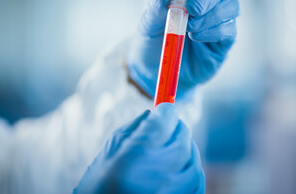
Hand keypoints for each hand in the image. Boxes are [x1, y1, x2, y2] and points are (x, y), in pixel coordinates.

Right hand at [74, 103, 204, 192]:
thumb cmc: (99, 187)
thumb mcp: (108, 154)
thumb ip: (133, 130)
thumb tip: (153, 114)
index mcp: (134, 158)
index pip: (163, 121)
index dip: (165, 111)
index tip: (164, 109)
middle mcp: (157, 175)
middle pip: (181, 139)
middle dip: (176, 129)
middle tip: (169, 127)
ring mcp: (173, 192)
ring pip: (192, 159)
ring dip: (184, 150)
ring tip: (169, 152)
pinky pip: (196, 181)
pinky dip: (190, 171)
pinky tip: (177, 170)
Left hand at [127, 0, 238, 98]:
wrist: (156, 70)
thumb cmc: (154, 40)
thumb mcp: (149, 23)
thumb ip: (156, 5)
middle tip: (191, 9)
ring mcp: (219, 17)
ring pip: (230, 5)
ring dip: (211, 15)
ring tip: (190, 27)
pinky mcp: (225, 39)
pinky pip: (229, 29)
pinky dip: (213, 31)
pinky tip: (196, 37)